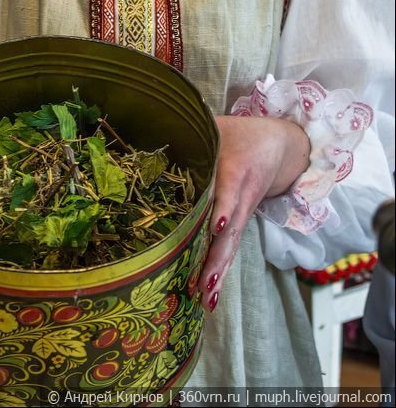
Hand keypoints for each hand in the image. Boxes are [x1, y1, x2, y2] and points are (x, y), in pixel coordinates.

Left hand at [198, 115, 309, 311]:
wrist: (279, 146)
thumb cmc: (238, 135)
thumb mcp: (216, 127)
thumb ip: (189, 131)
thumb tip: (147, 131)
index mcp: (235, 168)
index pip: (230, 190)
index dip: (224, 207)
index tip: (217, 225)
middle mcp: (241, 195)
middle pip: (230, 229)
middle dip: (217, 257)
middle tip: (204, 283)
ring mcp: (242, 213)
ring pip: (231, 245)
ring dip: (218, 272)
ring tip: (206, 299)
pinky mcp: (240, 223)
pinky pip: (230, 248)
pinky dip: (220, 272)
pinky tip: (209, 297)